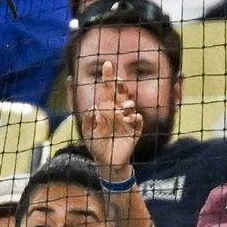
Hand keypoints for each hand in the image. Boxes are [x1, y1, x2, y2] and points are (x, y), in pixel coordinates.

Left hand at [79, 62, 142, 182]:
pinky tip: (129, 118)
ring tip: (122, 108)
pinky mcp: (135, 130)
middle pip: (122, 94)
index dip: (108, 78)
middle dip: (121, 86)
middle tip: (118, 82)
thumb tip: (94, 107)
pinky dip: (134, 117)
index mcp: (106, 109)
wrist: (107, 162)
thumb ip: (89, 120)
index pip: (108, 91)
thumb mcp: (88, 132)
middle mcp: (118, 111)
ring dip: (127, 103)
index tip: (107, 64)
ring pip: (130, 105)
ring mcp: (127, 120)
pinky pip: (138, 120)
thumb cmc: (96, 146)